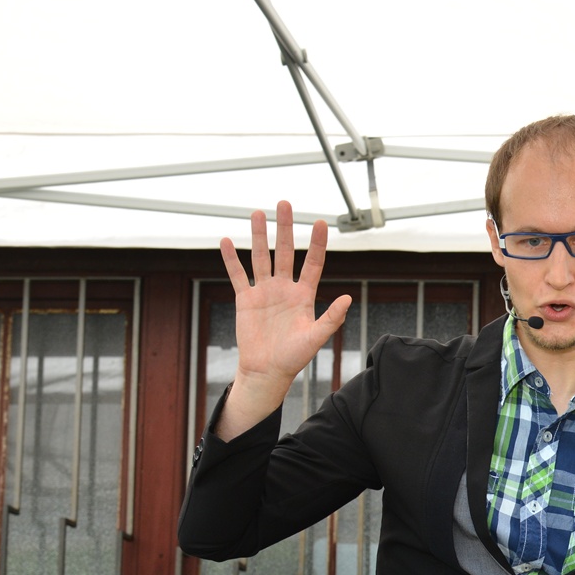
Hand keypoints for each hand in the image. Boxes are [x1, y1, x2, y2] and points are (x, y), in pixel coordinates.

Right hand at [215, 201, 351, 438]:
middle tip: (284, 203)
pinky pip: (237, 274)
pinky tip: (227, 241)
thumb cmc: (294, 358)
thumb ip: (331, 318)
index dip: (316, 243)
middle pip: (284, 251)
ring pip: (261, 257)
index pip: (312, 262)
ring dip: (259, 236)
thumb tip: (347, 298)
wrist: (267, 371)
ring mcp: (264, 292)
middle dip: (285, 228)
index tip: (320, 222)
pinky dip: (231, 259)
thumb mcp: (315, 338)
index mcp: (304, 295)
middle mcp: (284, 288)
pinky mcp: (245, 299)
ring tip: (258, 213)